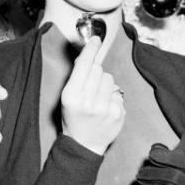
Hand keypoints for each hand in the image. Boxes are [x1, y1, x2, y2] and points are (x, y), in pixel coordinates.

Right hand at [60, 36, 124, 154]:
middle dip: (95, 74)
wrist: (84, 144)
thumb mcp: (67, 97)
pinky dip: (112, 97)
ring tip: (97, 98)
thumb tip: (88, 54)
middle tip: (90, 88)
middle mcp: (88, 101)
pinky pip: (118, 92)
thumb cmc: (74, 117)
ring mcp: (104, 108)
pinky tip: (105, 107)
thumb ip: (77, 77)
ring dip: (105, 85)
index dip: (91, 50)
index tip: (96, 39)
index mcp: (72, 95)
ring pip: (110, 79)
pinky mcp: (118, 113)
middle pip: (98, 70)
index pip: (84, 65)